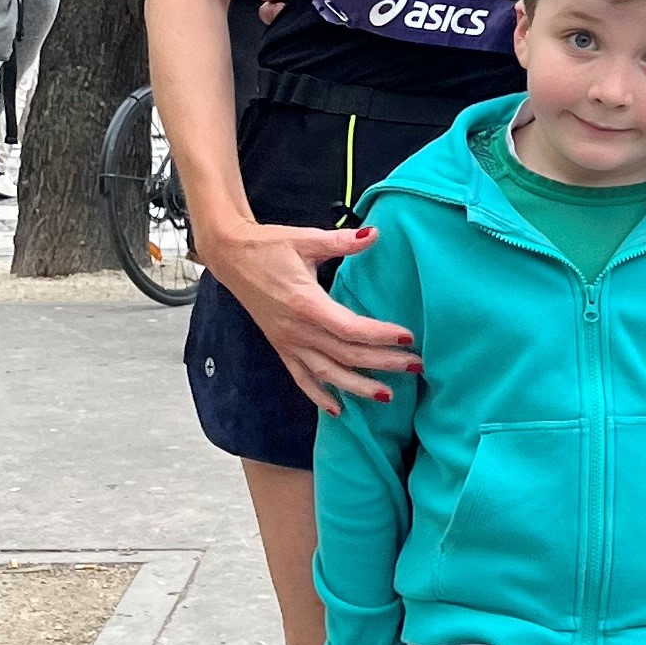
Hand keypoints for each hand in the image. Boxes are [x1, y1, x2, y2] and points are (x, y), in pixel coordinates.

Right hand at [202, 217, 418, 412]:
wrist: (230, 257)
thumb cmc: (267, 246)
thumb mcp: (305, 239)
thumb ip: (341, 242)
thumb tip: (374, 233)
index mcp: (305, 303)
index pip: (350, 328)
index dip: (380, 336)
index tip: (408, 338)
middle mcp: (296, 329)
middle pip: (345, 354)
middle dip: (382, 363)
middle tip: (415, 367)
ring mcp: (287, 342)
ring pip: (326, 373)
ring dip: (357, 387)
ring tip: (386, 395)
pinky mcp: (280, 346)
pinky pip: (301, 378)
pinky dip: (319, 396)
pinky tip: (337, 410)